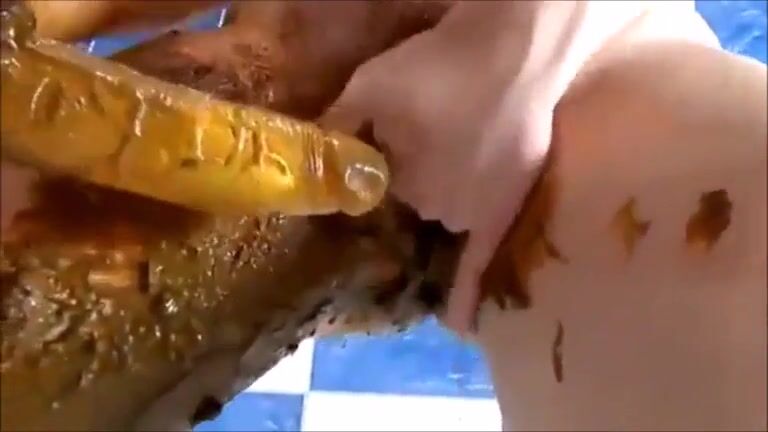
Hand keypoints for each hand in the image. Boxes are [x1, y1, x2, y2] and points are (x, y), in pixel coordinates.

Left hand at [321, 3, 554, 334]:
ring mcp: (466, 215)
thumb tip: (308, 152)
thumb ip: (339, 124)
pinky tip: (459, 327)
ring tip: (463, 151)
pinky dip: (465, 296)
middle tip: (436, 132)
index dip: (385, 163)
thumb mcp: (371, 87)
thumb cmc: (438, 68)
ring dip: (446, 194)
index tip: (393, 144)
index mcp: (393, 178)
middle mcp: (427, 207)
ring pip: (446, 212)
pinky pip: (480, 264)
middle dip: (417, 173)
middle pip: (414, 198)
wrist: (513, 59)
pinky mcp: (502, 213)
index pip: (377, 186)